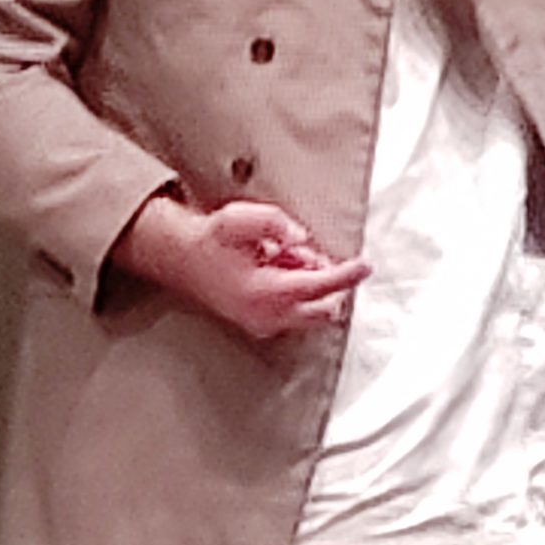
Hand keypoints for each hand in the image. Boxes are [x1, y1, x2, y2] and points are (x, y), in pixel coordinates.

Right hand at [117, 194, 369, 340]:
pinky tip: (271, 266)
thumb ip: (276, 225)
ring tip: (276, 255)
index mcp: (265, 292)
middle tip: (300, 252)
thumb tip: (302, 237)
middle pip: (324, 308)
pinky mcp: (261, 325)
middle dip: (325, 281)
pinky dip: (296, 290)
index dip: (347, 275)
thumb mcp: (240, 219)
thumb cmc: (210, 240)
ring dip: (308, 283)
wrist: (180, 259)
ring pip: (310, 311)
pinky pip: (295, 312)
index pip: (321, 287)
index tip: (364, 265)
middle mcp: (267, 316)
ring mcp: (264, 324)